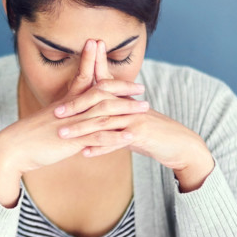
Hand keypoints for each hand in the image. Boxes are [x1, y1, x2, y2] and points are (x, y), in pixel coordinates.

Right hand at [0, 40, 146, 205]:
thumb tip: (70, 115)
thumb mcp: (48, 121)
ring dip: (126, 110)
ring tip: (144, 109)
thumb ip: (63, 117)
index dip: (94, 64)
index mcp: (64, 103)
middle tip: (141, 86)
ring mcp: (72, 124)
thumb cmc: (29, 136)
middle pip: (100, 92)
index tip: (102, 49)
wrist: (13, 147)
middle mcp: (70, 110)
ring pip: (104, 113)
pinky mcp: (72, 141)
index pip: (83, 78)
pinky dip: (115, 136)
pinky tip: (130, 136)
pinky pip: (98, 138)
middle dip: (122, 88)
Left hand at [53, 55, 214, 191]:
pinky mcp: (140, 134)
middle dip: (75, 106)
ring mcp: (134, 118)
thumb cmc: (153, 132)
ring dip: (81, 128)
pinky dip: (100, 147)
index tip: (63, 84)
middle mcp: (128, 105)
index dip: (82, 83)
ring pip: (104, 121)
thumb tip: (92, 115)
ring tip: (63, 134)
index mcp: (124, 99)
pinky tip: (85, 153)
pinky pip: (117, 141)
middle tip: (56, 112)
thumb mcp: (131, 119)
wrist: (180, 145)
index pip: (101, 84)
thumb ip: (112, 115)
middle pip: (98, 100)